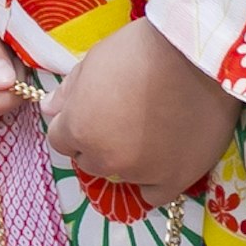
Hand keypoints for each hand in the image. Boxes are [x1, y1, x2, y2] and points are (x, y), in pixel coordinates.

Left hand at [44, 19, 234, 193]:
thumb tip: (50, 110)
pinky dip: (154, 180)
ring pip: (121, 175)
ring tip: (150, 130)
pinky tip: (161, 159)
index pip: (60, 140)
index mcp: (79, 128)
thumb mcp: (94, 59)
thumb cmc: (139, 49)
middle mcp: (104, 158)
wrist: (195, 55)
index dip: (74, 124)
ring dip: (128, 158)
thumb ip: (68, 91)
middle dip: (98, 142)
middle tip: (123, 118)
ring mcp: (140, 173)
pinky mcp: (174, 180)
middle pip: (89, 160)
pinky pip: (154, 195)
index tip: (92, 111)